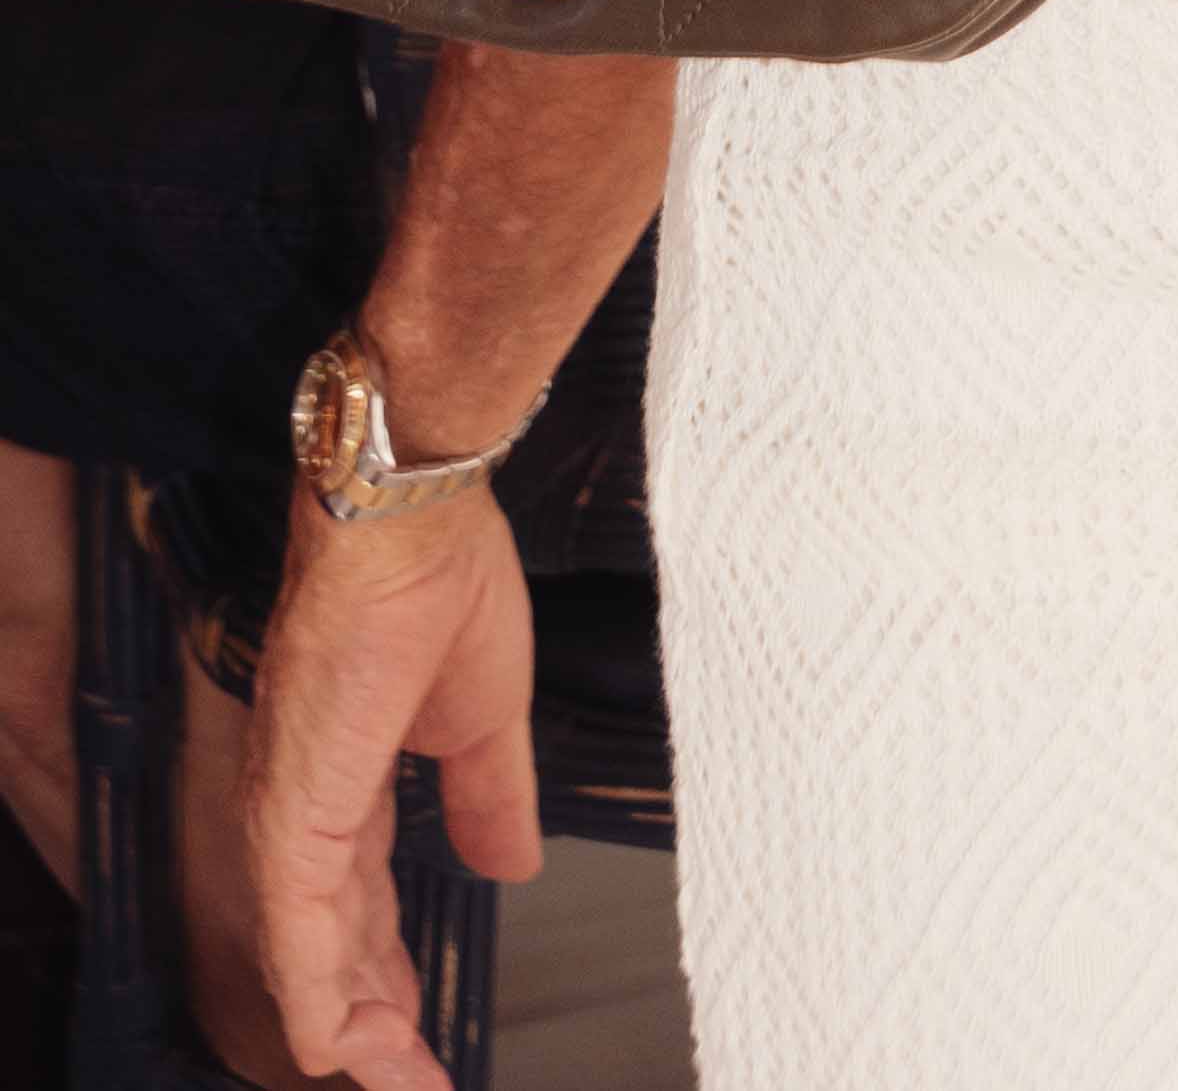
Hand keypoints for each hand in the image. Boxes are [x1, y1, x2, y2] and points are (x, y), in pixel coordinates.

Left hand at [242, 479, 538, 1090]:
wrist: (415, 515)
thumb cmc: (444, 578)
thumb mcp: (486, 716)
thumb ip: (489, 798)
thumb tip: (509, 865)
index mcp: (350, 787)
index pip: (362, 916)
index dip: (391, 983)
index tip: (422, 1039)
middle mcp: (309, 813)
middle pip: (336, 952)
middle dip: (376, 1029)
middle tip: (414, 1079)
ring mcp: (294, 815)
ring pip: (311, 959)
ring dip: (352, 1030)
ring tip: (394, 1078)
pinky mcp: (296, 810)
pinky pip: (298, 929)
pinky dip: (316, 995)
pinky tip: (334, 1044)